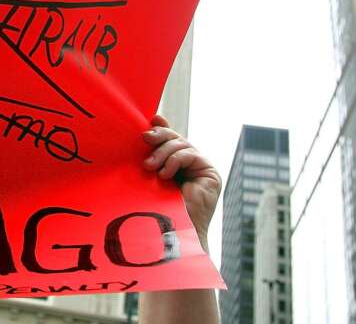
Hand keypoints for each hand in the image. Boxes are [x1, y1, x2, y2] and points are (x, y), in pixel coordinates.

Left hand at [142, 114, 220, 251]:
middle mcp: (192, 164)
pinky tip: (164, 174)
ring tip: (149, 166)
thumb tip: (147, 130)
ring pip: (181, 144)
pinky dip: (174, 161)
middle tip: (144, 138)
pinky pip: (190, 154)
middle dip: (159, 136)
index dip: (162, 127)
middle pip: (176, 138)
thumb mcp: (151, 176)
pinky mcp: (211, 173)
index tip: (150, 120)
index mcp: (178, 165)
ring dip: (162, 152)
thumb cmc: (158, 210)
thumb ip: (152, 155)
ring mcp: (202, 168)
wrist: (174, 235)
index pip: (170, 139)